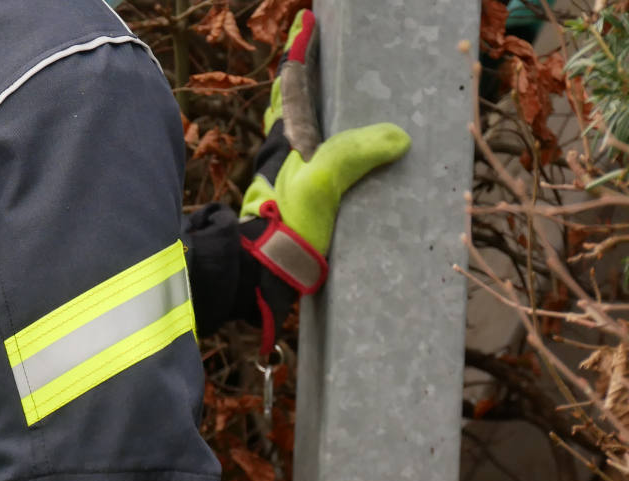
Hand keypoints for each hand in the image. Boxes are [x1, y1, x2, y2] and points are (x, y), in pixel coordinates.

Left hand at [240, 10, 410, 351]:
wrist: (263, 275)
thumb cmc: (286, 225)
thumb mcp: (321, 184)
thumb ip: (352, 155)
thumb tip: (397, 137)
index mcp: (287, 138)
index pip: (294, 83)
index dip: (301, 51)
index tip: (308, 22)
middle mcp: (284, 152)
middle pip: (295, 104)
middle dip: (307, 77)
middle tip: (325, 54)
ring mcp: (289, 176)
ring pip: (303, 133)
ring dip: (319, 113)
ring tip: (344, 98)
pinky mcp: (301, 202)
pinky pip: (319, 164)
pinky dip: (331, 150)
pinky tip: (351, 157)